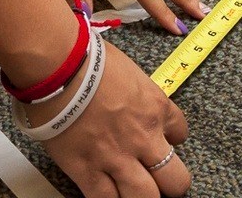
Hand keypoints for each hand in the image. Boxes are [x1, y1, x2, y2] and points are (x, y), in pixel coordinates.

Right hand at [36, 42, 191, 197]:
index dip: (172, 138)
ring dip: (144, 196)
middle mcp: (143, 137)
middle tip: (161, 180)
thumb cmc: (87, 58)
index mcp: (156, 107)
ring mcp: (117, 158)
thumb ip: (135, 91)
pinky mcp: (88, 171)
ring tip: (137, 192)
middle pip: (176, 180)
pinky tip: (108, 194)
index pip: (181, 132)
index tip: (163, 139)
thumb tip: (130, 98)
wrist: (60, 66)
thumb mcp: (127, 70)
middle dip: (171, 183)